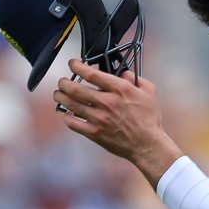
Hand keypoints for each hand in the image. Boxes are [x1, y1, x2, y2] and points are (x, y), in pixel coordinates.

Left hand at [54, 59, 181, 186]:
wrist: (147, 144)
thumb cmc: (149, 118)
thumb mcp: (149, 91)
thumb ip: (135, 78)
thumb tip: (122, 72)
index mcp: (120, 90)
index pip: (92, 74)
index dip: (77, 66)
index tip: (72, 64)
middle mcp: (107, 103)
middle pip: (75, 89)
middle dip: (64, 83)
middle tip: (62, 81)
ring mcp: (99, 119)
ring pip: (71, 105)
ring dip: (61, 97)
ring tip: (59, 94)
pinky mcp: (94, 133)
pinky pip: (73, 123)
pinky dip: (66, 117)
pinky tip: (67, 113)